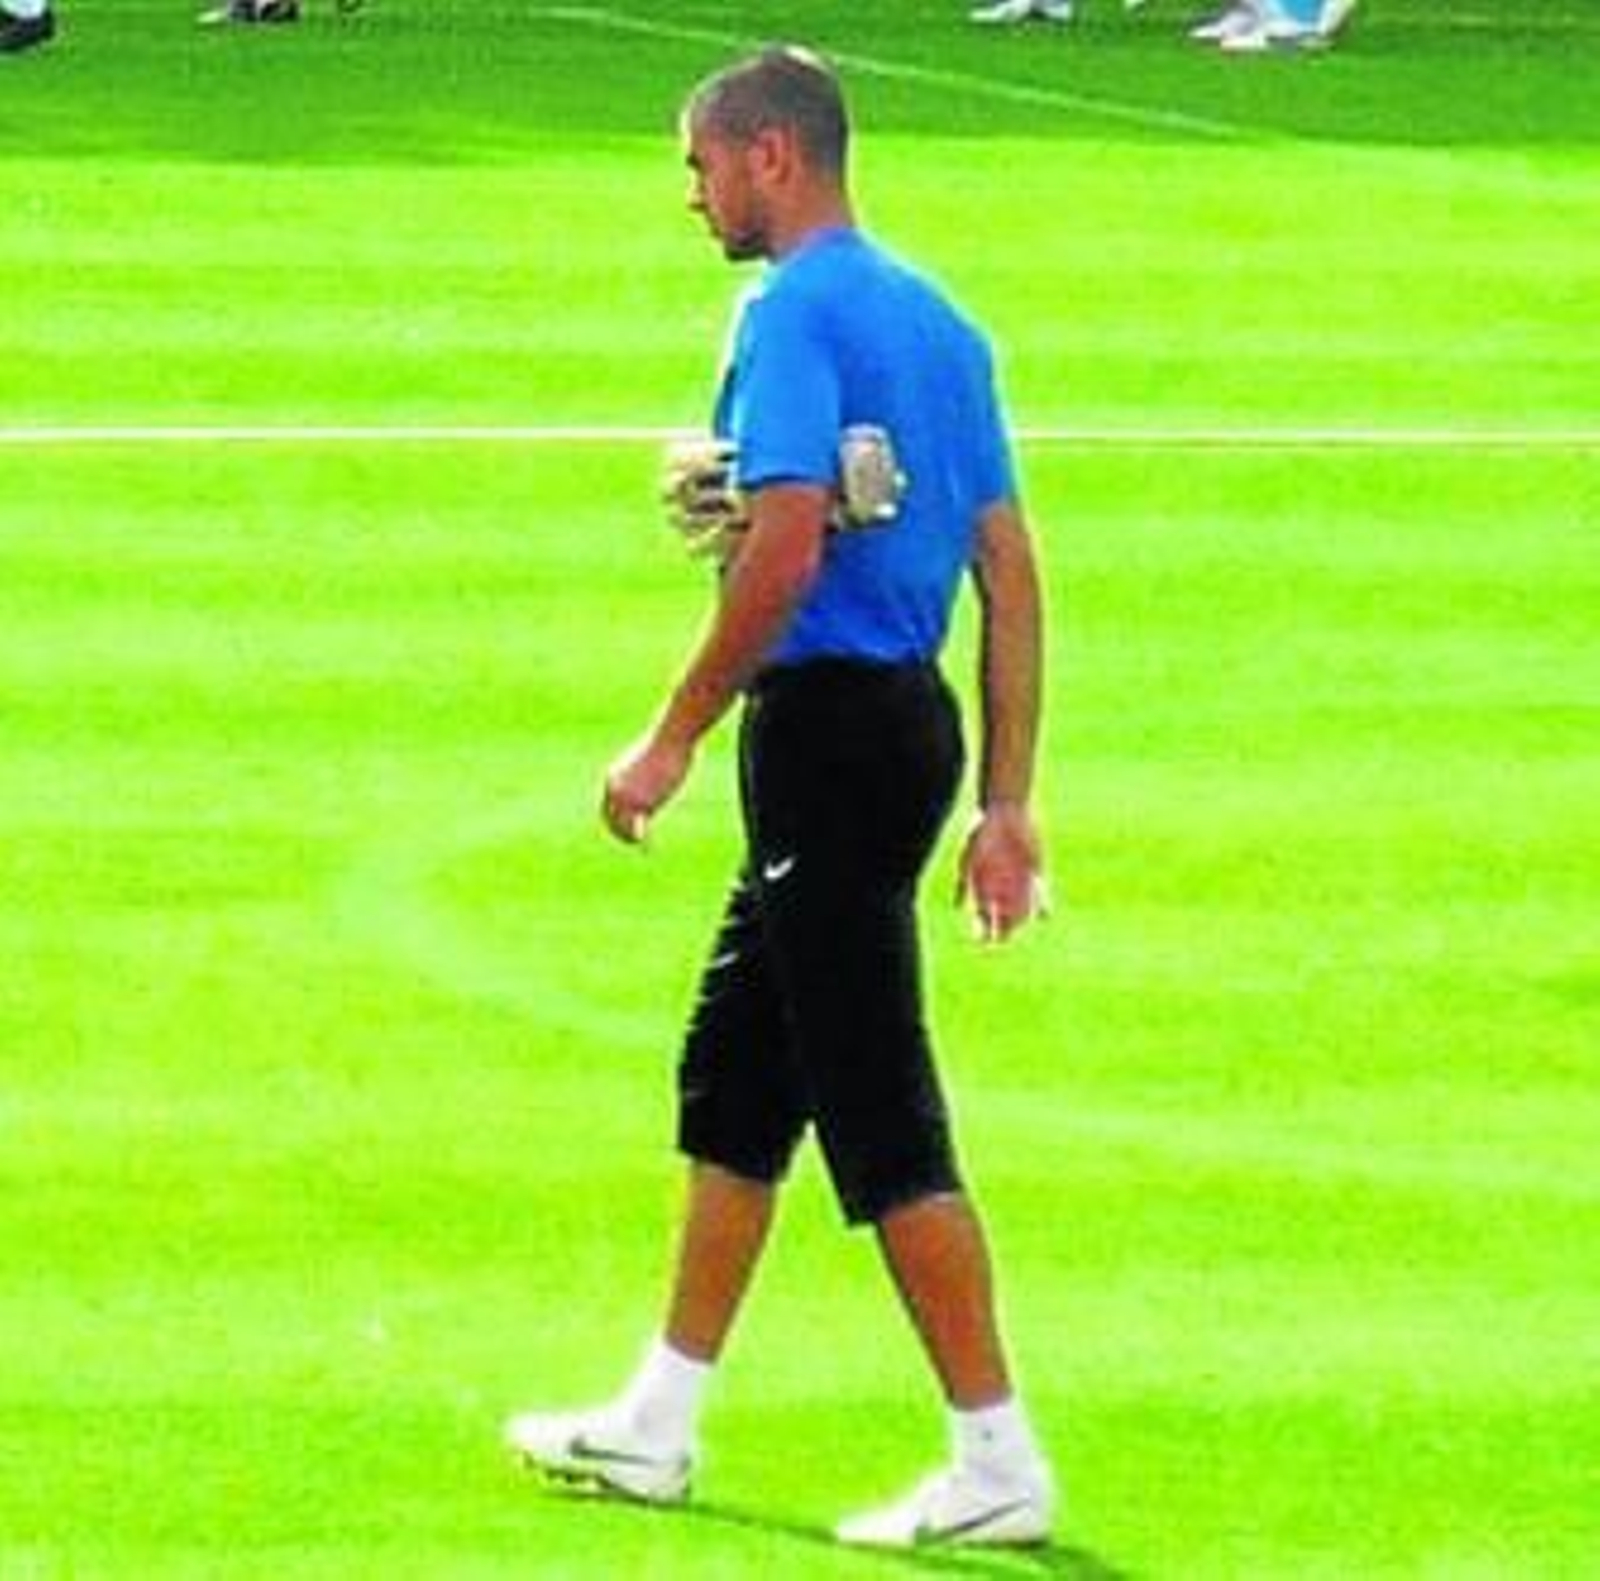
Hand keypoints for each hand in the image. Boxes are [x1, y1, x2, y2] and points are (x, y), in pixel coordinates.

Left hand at [602, 731, 693, 845]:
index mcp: (612, 777)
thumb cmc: (665, 744)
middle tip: (629, 841)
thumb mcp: (648, 760)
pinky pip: (639, 829)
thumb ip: (645, 774)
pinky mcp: (644, 803)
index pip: (606, 806)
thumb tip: (654, 778)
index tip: (622, 827)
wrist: (671, 737)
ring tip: (638, 844)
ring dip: (628, 839)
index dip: (612, 819)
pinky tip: (647, 849)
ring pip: (622, 828)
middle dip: (617, 832)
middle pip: (609, 819)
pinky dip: (641, 841)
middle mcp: (615, 790)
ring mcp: (629, 798)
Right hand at [957, 803, 1046, 943]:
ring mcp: (1018, 880)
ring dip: (1022, 920)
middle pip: (1002, 917)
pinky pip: (1040, 893)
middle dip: (1002, 931)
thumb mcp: (967, 858)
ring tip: (1021, 927)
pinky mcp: (1035, 872)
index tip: (982, 941)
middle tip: (1003, 940)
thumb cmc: (980, 830)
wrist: (1005, 809)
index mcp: (982, 885)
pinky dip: (1042, 905)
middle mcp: (1001, 886)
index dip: (981, 930)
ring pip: (1022, 909)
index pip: (981, 916)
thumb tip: (957, 907)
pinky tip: (1044, 917)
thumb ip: (962, 883)